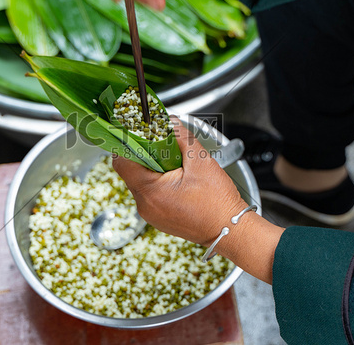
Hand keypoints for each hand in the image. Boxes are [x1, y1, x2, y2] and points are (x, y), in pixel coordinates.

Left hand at [113, 117, 284, 283]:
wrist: (232, 230)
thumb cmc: (218, 202)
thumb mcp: (200, 161)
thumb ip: (182, 137)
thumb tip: (171, 122)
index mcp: (150, 191)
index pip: (122, 162)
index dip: (128, 144)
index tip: (138, 134)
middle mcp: (145, 206)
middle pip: (131, 172)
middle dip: (145, 155)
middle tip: (162, 146)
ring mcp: (151, 215)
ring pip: (141, 183)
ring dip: (153, 169)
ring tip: (174, 163)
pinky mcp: (160, 218)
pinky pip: (151, 195)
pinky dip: (159, 183)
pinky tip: (177, 178)